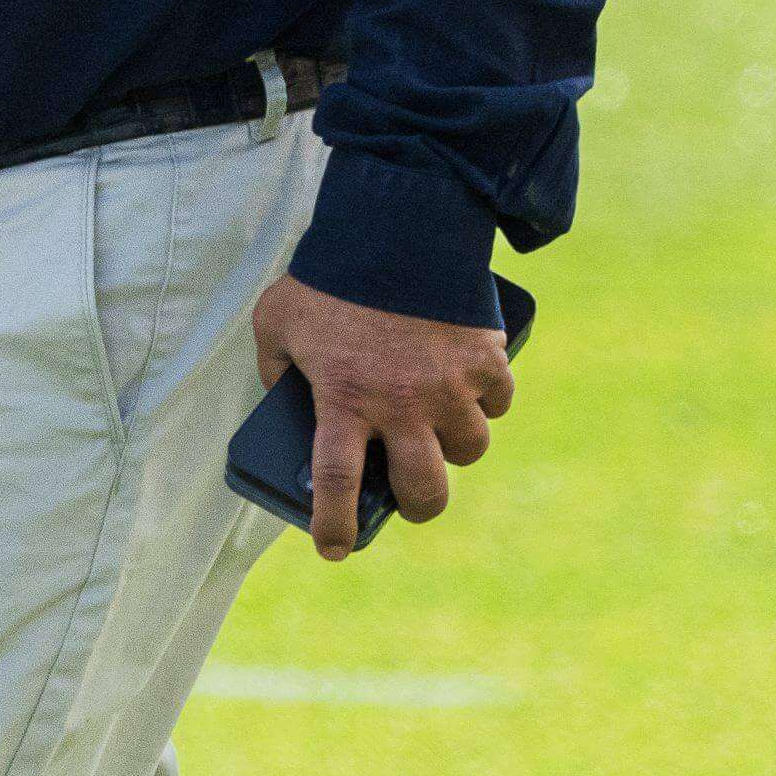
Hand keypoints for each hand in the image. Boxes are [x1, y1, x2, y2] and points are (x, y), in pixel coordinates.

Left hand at [249, 273, 511, 557]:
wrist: (392, 228)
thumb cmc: (328, 276)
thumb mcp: (278, 321)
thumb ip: (278, 364)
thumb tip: (286, 392)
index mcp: (344, 400)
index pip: (336, 483)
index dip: (334, 525)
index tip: (332, 548)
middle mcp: (401, 406)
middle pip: (423, 490)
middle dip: (418, 505)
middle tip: (410, 495)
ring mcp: (448, 387)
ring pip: (468, 450)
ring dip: (454, 446)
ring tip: (438, 427)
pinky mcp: (484, 361)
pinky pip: (497, 401)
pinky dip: (487, 400)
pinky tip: (471, 389)